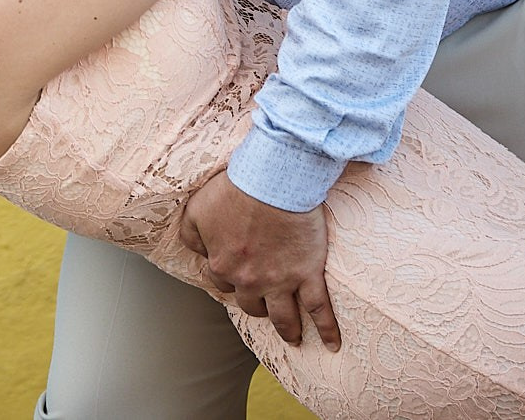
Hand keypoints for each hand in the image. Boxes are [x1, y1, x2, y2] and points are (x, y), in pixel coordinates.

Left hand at [179, 171, 340, 350]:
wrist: (272, 179)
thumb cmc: (235, 189)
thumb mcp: (198, 210)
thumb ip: (192, 236)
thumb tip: (197, 252)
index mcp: (223, 265)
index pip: (222, 283)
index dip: (230, 277)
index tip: (238, 273)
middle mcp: (250, 280)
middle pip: (251, 304)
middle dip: (256, 304)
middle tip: (264, 304)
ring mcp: (281, 280)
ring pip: (283, 317)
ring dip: (288, 330)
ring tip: (294, 338)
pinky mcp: (308, 274)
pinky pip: (319, 309)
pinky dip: (327, 329)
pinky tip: (332, 344)